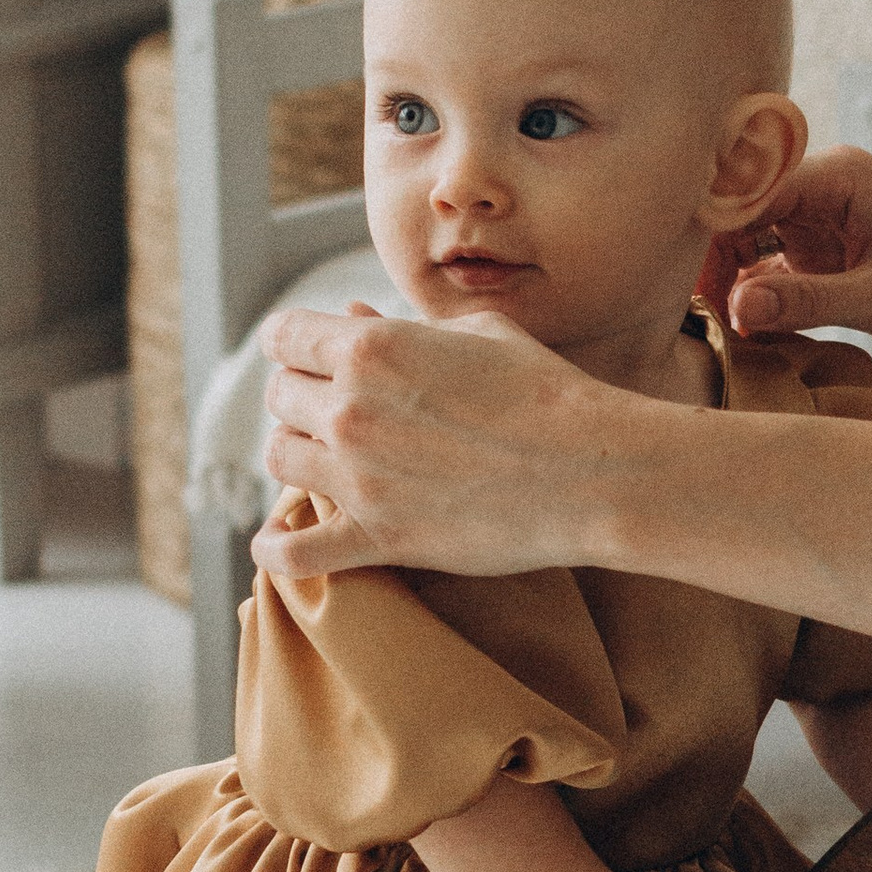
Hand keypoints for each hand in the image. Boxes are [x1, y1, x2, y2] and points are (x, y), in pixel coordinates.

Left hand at [262, 302, 631, 574]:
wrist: (595, 471)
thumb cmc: (547, 393)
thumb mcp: (478, 334)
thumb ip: (403, 328)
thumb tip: (351, 318)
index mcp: (372, 347)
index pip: (284, 335)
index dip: (298, 342)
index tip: (316, 356)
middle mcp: (352, 409)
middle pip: (278, 395)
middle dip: (302, 395)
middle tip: (335, 409)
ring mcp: (359, 478)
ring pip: (278, 458)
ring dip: (298, 454)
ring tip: (328, 460)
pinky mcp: (379, 538)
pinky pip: (293, 552)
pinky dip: (277, 549)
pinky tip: (278, 544)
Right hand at [703, 147, 871, 366]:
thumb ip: (806, 301)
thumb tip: (735, 307)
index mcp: (838, 177)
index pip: (748, 193)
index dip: (706, 234)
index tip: (671, 277)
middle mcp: (824, 192)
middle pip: (739, 217)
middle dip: (711, 260)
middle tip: (686, 312)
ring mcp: (823, 226)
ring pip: (749, 247)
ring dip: (730, 283)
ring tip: (709, 326)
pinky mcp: (828, 260)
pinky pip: (773, 275)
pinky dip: (757, 302)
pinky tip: (743, 333)